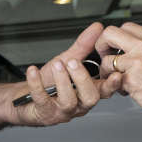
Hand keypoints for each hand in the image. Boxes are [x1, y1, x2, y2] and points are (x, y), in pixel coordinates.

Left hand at [11, 22, 125, 127]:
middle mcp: (78, 104)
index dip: (112, 84)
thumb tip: (97, 29)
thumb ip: (84, 46)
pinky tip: (33, 71)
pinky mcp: (44, 113)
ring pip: (68, 100)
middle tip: (73, 62)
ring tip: (57, 64)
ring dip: (62, 80)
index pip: (105, 90)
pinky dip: (36, 83)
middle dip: (83, 79)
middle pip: (90, 97)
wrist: (25, 99)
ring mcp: (62, 111)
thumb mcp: (67, 61)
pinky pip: (41, 99)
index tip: (116, 74)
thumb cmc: (49, 83)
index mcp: (87, 91)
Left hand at [98, 22, 141, 124]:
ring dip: (108, 71)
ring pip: (107, 59)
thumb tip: (129, 46)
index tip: (115, 46)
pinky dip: (115, 86)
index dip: (116, 37)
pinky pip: (112, 79)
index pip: (126, 27)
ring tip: (117, 78)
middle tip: (106, 56)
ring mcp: (137, 62)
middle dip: (102, 45)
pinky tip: (126, 89)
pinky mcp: (131, 79)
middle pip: (110, 33)